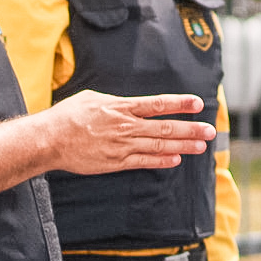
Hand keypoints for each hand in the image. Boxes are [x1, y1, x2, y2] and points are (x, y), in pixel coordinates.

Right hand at [42, 91, 213, 173]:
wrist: (50, 139)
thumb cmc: (68, 116)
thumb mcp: (92, 98)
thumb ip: (116, 102)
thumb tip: (131, 103)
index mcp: (121, 107)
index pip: (157, 104)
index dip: (179, 104)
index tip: (198, 103)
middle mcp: (125, 126)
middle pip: (165, 127)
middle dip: (190, 129)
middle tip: (210, 131)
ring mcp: (122, 146)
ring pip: (159, 145)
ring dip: (182, 146)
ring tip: (201, 146)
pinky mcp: (116, 162)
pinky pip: (144, 162)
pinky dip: (161, 161)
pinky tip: (176, 159)